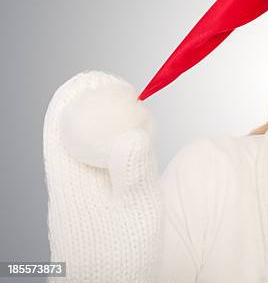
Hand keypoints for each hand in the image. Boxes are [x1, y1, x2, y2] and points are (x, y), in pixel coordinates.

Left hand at [43, 70, 161, 281]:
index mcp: (67, 180)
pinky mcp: (88, 198)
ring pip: (82, 142)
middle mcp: (65, 181)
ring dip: (105, 121)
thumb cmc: (122, 258)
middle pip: (69, 126)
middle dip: (94, 102)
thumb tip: (132, 132)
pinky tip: (132, 145)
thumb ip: (133, 173)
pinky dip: (112, 143)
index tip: (108, 81)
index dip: (79, 94)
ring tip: (135, 114)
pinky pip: (95, 160)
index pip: (60, 122)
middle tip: (125, 91)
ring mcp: (75, 189)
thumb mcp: (136, 213)